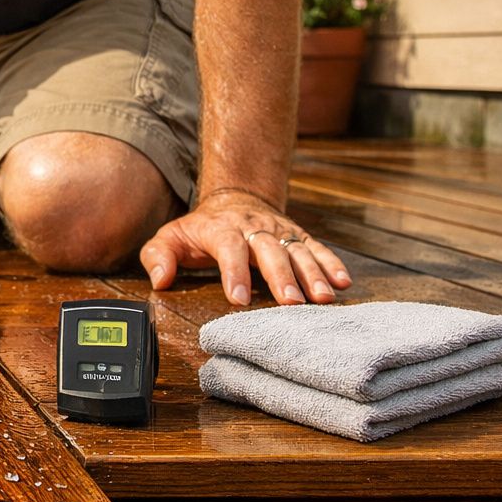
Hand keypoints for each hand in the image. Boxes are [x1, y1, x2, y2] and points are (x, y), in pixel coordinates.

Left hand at [139, 190, 351, 305]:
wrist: (233, 199)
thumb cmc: (200, 228)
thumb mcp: (170, 237)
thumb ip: (157, 256)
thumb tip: (160, 280)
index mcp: (222, 228)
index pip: (229, 248)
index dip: (234, 273)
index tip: (237, 300)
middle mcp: (254, 227)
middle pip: (270, 251)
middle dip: (282, 276)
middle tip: (291, 303)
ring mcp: (279, 230)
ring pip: (298, 250)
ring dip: (313, 274)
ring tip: (323, 298)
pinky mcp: (298, 235)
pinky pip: (317, 248)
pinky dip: (331, 264)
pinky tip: (343, 282)